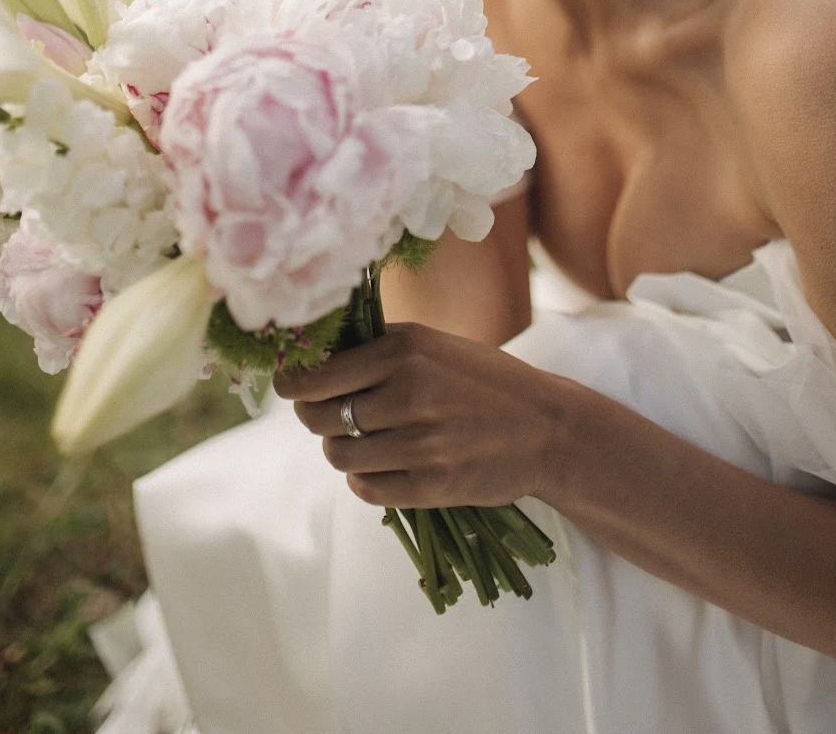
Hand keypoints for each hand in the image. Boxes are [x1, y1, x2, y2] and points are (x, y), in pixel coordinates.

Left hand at [272, 322, 564, 509]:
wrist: (546, 427)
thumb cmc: (483, 380)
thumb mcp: (433, 345)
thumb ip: (379, 351)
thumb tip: (313, 360)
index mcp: (404, 351)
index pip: (317, 374)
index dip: (292, 384)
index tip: (289, 387)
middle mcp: (408, 394)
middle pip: (320, 417)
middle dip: (316, 418)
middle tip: (327, 416)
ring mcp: (420, 444)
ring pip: (339, 456)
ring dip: (340, 451)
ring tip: (360, 442)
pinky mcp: (431, 486)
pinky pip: (367, 489)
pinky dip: (364, 481)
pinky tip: (379, 467)